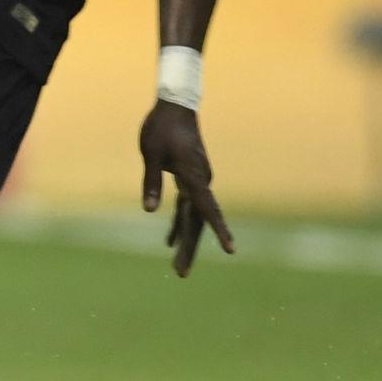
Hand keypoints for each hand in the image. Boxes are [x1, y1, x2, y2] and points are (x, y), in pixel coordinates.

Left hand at [139, 100, 233, 277]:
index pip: (208, 208)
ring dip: (185, 240)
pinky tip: (170, 241)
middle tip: (180, 273)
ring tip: (178, 268)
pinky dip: (178, 223)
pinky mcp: (189, 179)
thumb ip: (151, 181)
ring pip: (193, 217)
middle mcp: (201, 181)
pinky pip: (186, 207)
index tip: (232, 250)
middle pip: (198, 220)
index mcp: (193, 175)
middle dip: (190, 248)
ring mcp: (197, 181)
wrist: (174, 106)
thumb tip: (149, 210)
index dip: (219, 230)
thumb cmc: (161, 127)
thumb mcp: (151, 153)